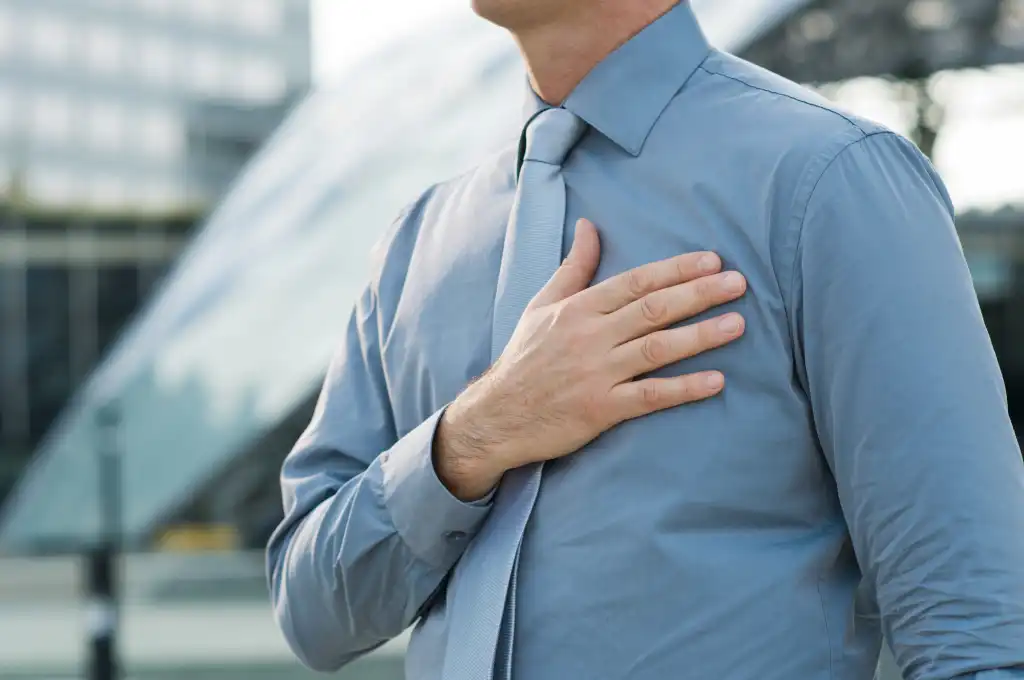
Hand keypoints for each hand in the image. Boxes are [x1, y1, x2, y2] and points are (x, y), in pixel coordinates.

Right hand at [435, 218, 746, 499]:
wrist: (498, 416)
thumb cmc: (525, 358)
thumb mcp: (542, 306)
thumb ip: (573, 267)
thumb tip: (589, 224)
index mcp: (578, 308)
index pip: (635, 281)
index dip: (675, 270)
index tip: (711, 261)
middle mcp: (589, 337)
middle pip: (652, 309)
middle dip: (698, 294)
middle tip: (739, 284)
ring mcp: (596, 373)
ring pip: (656, 349)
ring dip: (700, 336)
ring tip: (738, 324)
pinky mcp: (601, 409)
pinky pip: (650, 397)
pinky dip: (683, 388)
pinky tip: (716, 381)